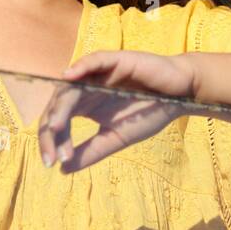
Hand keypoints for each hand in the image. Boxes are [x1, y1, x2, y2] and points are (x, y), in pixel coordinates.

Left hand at [38, 51, 197, 172]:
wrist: (179, 96)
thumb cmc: (148, 113)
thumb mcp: (116, 138)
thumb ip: (90, 151)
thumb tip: (61, 169)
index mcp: (83, 105)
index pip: (58, 121)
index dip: (51, 141)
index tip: (52, 163)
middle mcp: (85, 88)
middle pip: (58, 105)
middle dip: (51, 130)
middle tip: (51, 154)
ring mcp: (98, 73)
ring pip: (70, 86)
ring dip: (61, 106)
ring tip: (54, 128)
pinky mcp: (115, 60)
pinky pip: (94, 60)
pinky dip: (81, 67)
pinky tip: (68, 77)